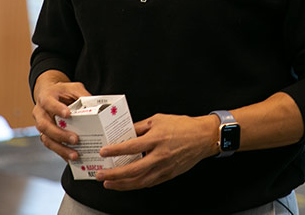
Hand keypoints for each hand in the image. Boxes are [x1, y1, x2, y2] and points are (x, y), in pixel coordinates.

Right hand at [32, 76, 90, 162]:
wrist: (49, 94)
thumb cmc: (62, 91)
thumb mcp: (73, 88)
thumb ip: (83, 95)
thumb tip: (98, 105)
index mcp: (46, 97)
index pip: (48, 103)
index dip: (56, 109)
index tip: (68, 114)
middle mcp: (40, 112)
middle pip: (44, 125)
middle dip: (60, 134)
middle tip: (75, 140)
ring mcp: (41, 125)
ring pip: (46, 139)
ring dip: (60, 148)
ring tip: (74, 154)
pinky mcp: (45, 135)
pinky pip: (51, 145)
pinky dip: (61, 152)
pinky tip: (71, 158)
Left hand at [95, 113, 217, 189]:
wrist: (203, 137)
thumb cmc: (182, 126)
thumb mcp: (158, 119)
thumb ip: (140, 127)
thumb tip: (124, 132)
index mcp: (157, 139)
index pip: (131, 147)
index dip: (115, 150)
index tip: (103, 152)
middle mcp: (160, 155)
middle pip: (133, 170)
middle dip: (114, 174)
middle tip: (101, 174)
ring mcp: (164, 167)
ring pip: (140, 181)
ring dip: (122, 184)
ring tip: (109, 183)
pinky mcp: (168, 175)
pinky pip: (149, 183)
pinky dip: (136, 185)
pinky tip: (127, 184)